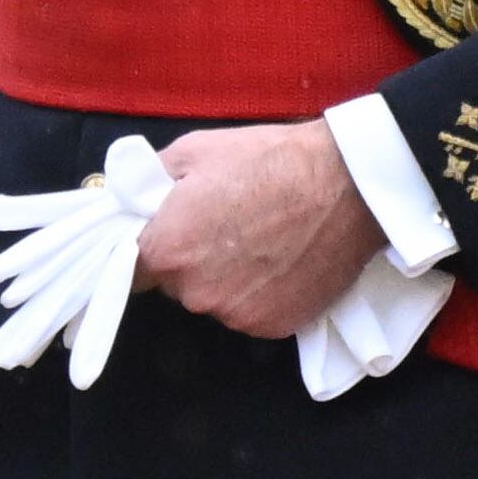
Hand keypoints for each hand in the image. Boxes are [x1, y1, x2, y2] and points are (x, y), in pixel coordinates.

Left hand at [135, 118, 380, 337]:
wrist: (348, 185)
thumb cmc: (270, 161)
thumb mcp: (195, 151)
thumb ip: (149, 183)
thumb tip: (132, 200)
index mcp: (166, 250)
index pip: (129, 268)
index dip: (148, 248)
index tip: (168, 234)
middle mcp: (195, 294)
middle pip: (175, 286)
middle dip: (191, 260)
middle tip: (225, 226)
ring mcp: (236, 316)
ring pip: (215, 300)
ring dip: (227, 279)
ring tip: (261, 241)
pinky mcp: (273, 328)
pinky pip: (252, 312)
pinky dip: (261, 293)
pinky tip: (282, 261)